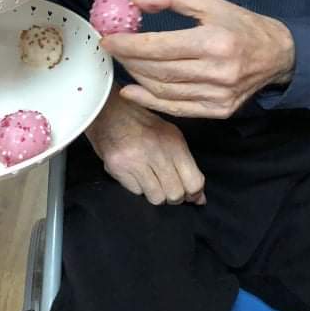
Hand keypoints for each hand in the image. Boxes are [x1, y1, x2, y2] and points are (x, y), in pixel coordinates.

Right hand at [86, 89, 205, 205]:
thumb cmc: (142, 124)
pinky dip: (138, 187)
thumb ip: (186, 165)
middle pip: (176, 194)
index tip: (191, 194)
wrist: (109, 112)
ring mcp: (136, 160)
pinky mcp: (118, 167)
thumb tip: (199, 197)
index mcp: (174, 142)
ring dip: (155, 193)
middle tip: (167, 185)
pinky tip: (135, 173)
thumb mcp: (171, 136)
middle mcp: (157, 151)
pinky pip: (137, 193)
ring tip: (150, 179)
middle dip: (174, 196)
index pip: (194, 182)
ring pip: (157, 198)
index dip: (194, 194)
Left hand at [102, 0, 294, 118]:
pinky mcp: (218, 111)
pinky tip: (132, 91)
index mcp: (214, 41)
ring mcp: (218, 95)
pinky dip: (150, 101)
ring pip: (164, 90)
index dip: (129, 44)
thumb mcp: (209, 2)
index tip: (109, 39)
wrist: (277, 55)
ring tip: (123, 63)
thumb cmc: (240, 25)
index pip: (159, 46)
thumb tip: (135, 2)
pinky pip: (176, 108)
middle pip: (158, 70)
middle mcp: (216, 71)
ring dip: (136, 77)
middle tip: (112, 48)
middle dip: (128, 59)